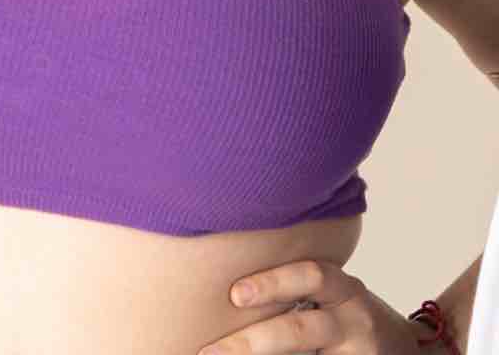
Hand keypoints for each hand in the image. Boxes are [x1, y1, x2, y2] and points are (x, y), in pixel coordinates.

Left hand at [200, 260, 422, 354]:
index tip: (234, 295)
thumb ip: (294, 286)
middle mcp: (354, 320)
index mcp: (343, 288)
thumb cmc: (348, 315)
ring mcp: (361, 352)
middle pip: (300, 329)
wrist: (412, 351)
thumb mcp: (332, 292)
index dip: (272, 283)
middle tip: (211, 351)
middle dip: (252, 342)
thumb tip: (227, 287)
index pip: (310, 276)